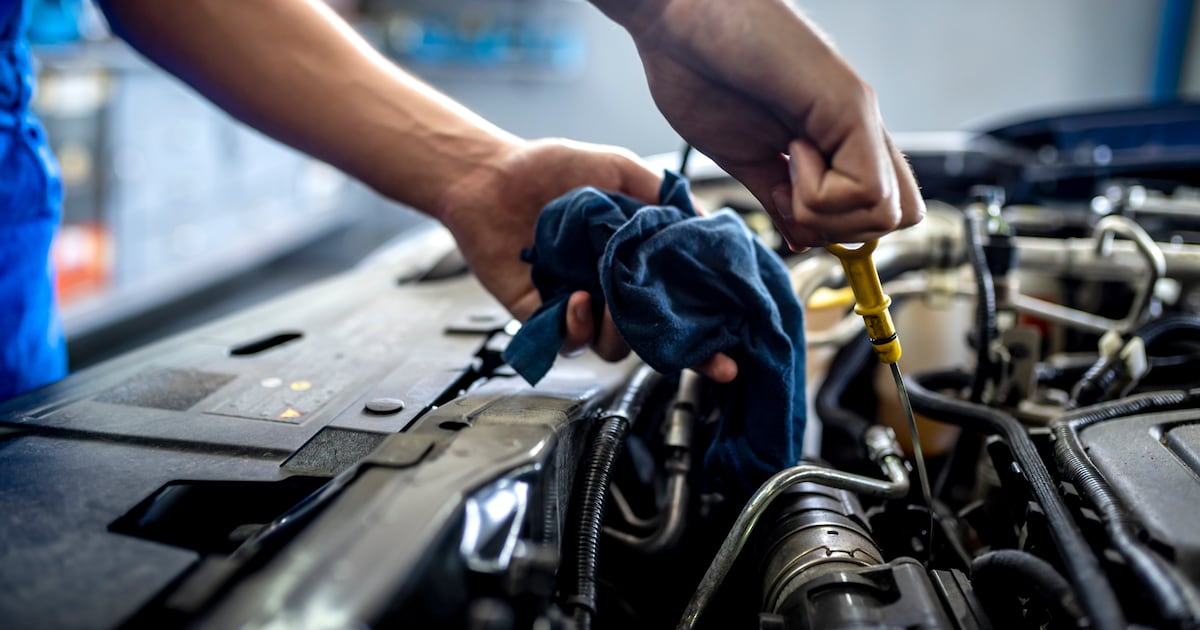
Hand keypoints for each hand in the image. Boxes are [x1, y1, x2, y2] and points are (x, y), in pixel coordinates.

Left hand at [436, 138, 737, 381]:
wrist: (489, 175)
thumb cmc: (549, 169)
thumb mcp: (618, 169)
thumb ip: (661, 195)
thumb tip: (706, 221)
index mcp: (638, 261)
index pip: (680, 305)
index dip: (706, 334)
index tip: (727, 355)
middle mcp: (612, 289)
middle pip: (653, 337)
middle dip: (671, 346)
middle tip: (670, 324)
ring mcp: (578, 306)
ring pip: (615, 347)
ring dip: (620, 330)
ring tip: (609, 299)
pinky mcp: (542, 317)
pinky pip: (568, 342)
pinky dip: (577, 325)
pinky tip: (574, 296)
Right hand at [614, 0, 924, 247]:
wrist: (675, 16)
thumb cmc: (696, 69)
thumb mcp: (741, 155)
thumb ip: (776, 195)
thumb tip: (800, 237)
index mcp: (833, 138)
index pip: (879, 208)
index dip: (838, 230)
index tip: (787, 206)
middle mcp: (857, 126)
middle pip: (896, 218)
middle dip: (839, 228)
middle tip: (789, 188)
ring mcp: (858, 115)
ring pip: (885, 213)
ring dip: (825, 210)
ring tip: (787, 159)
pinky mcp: (851, 105)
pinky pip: (866, 190)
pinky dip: (819, 193)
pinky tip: (790, 151)